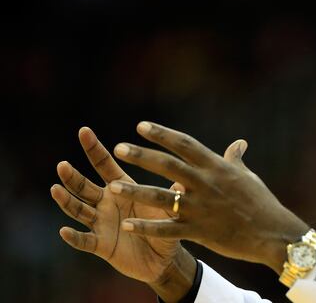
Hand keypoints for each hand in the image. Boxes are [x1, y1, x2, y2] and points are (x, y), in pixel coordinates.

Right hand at [50, 127, 195, 301]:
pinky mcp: (101, 244)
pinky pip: (84, 240)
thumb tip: (185, 177)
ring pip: (79, 210)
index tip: (84, 131)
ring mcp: (101, 223)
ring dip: (67, 201)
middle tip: (62, 165)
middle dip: (73, 176)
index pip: (106, 164)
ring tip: (56, 189)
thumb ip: (174, 192)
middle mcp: (108, 202)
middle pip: (85, 186)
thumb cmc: (166, 226)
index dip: (95, 148)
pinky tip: (64, 230)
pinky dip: (74, 237)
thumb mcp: (171, 206)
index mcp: (123, 187)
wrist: (165, 258)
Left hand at [108, 121, 309, 272]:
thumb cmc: (261, 202)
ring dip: (135, 191)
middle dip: (142, 156)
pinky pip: (168, 229)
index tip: (141, 126)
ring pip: (162, 197)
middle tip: (118, 148)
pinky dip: (147, 227)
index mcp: (217, 167)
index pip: (186, 144)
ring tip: (112, 186)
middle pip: (169, 166)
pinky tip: (127, 224)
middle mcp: (206, 184)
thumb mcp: (248, 177)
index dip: (162, 134)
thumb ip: (235, 159)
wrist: (273, 233)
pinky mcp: (199, 231)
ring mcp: (201, 208)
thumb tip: (239, 143)